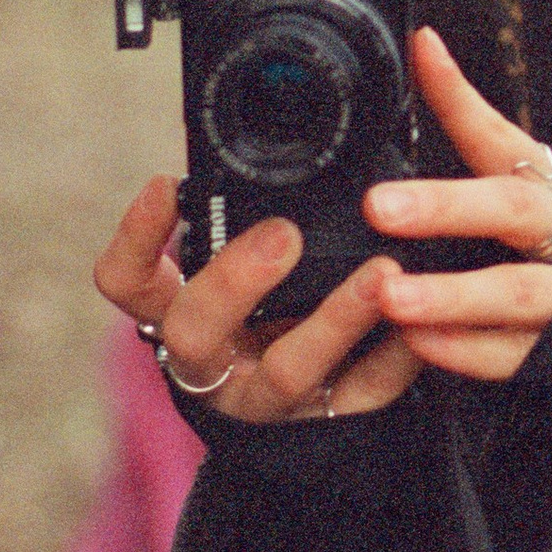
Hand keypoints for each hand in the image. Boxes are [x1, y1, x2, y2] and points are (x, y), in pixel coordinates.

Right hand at [94, 178, 421, 423]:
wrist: (307, 416)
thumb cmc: (272, 312)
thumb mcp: (244, 270)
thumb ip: (246, 219)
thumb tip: (270, 126)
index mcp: (182, 315)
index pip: (129, 283)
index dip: (136, 240)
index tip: (165, 183)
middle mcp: (213, 363)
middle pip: (194, 332)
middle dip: (235, 280)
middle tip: (284, 233)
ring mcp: (267, 400)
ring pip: (287, 371)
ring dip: (335, 319)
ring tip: (382, 271)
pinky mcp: (325, 425)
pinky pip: (360, 396)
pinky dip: (394, 359)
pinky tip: (422, 326)